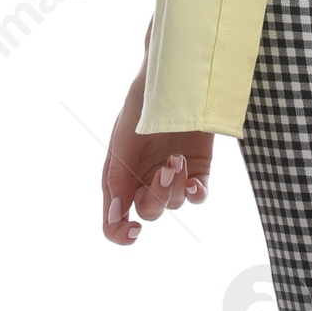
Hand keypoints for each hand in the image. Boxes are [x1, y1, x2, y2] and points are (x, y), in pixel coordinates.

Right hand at [102, 55, 213, 245]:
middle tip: (167, 167)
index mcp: (120, 174)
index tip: (134, 229)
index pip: (113, 220)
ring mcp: (172, 174)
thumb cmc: (145, 101)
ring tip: (178, 157)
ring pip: (175, 204)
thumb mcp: (125, 136)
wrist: (179, 77)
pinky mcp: (198, 168)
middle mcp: (144, 178)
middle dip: (158, 196)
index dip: (119, 233)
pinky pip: (198, 196)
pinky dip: (197, 194)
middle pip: (149, 211)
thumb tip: (116, 215)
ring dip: (177, 186)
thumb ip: (119, 175)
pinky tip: (195, 182)